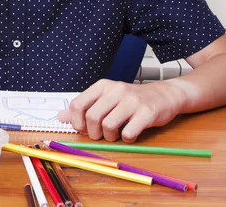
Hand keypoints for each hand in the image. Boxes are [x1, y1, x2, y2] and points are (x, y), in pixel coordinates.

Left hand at [57, 79, 184, 142]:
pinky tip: (130, 134)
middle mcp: (116, 90)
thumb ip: (84, 107)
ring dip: (109, 137)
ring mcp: (132, 101)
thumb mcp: (106, 98)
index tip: (84, 129)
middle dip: (93, 133)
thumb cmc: (131, 99)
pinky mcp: (147, 112)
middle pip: (92, 117)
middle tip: (101, 135)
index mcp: (102, 86)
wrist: (164, 95)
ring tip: (116, 134)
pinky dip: (126, 139)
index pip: (78, 104)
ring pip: (108, 126)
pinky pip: (128, 133)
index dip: (77, 122)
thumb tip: (60, 117)